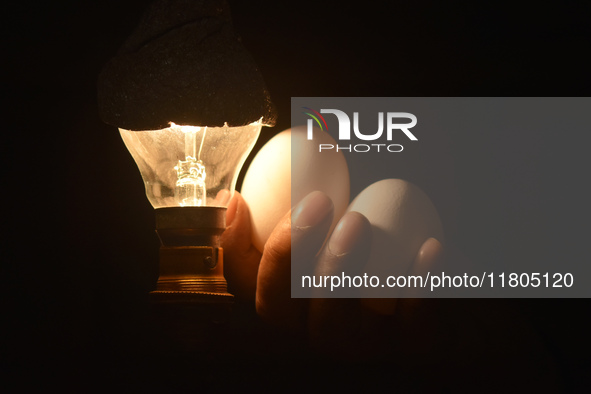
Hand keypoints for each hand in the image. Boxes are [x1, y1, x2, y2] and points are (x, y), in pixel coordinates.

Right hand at [221, 191, 442, 357]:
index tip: (302, 200)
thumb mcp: (307, 233)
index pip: (259, 293)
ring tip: (360, 224)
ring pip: (342, 327)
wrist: (413, 274)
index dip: (267, 251)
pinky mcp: (409, 346)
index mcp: (291, 310)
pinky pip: (412, 327)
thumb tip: (234, 202)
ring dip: (347, 274)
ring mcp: (363, 345)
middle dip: (301, 259)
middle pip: (293, 314)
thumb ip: (266, 223)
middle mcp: (319, 333)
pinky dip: (419, 288)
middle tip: (328, 208)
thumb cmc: (354, 248)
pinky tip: (429, 248)